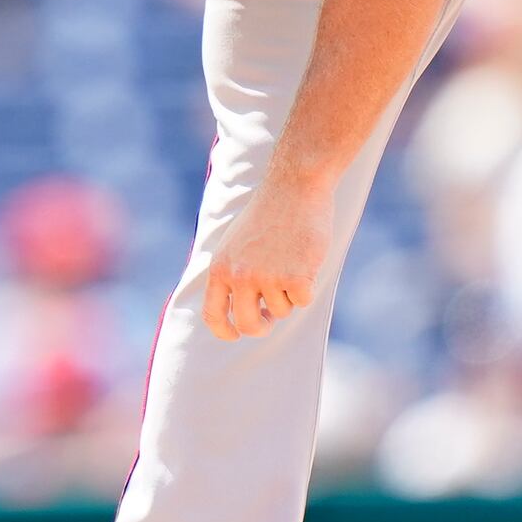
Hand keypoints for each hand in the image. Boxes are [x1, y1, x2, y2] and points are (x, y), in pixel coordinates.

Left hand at [198, 164, 334, 340]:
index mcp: (221, 268)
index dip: (224, 331)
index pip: (213, 314)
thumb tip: (235, 310)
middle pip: (249, 325)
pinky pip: (302, 301)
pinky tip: (305, 260)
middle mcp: (240, 277)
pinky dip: (307, 286)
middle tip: (269, 319)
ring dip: (288, 294)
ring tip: (290, 260)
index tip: (235, 334)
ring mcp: (267, 279)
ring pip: (281, 310)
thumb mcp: (236, 243)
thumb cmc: (268, 212)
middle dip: (261, 326)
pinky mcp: (295, 278)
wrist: (293, 186)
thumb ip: (232, 272)